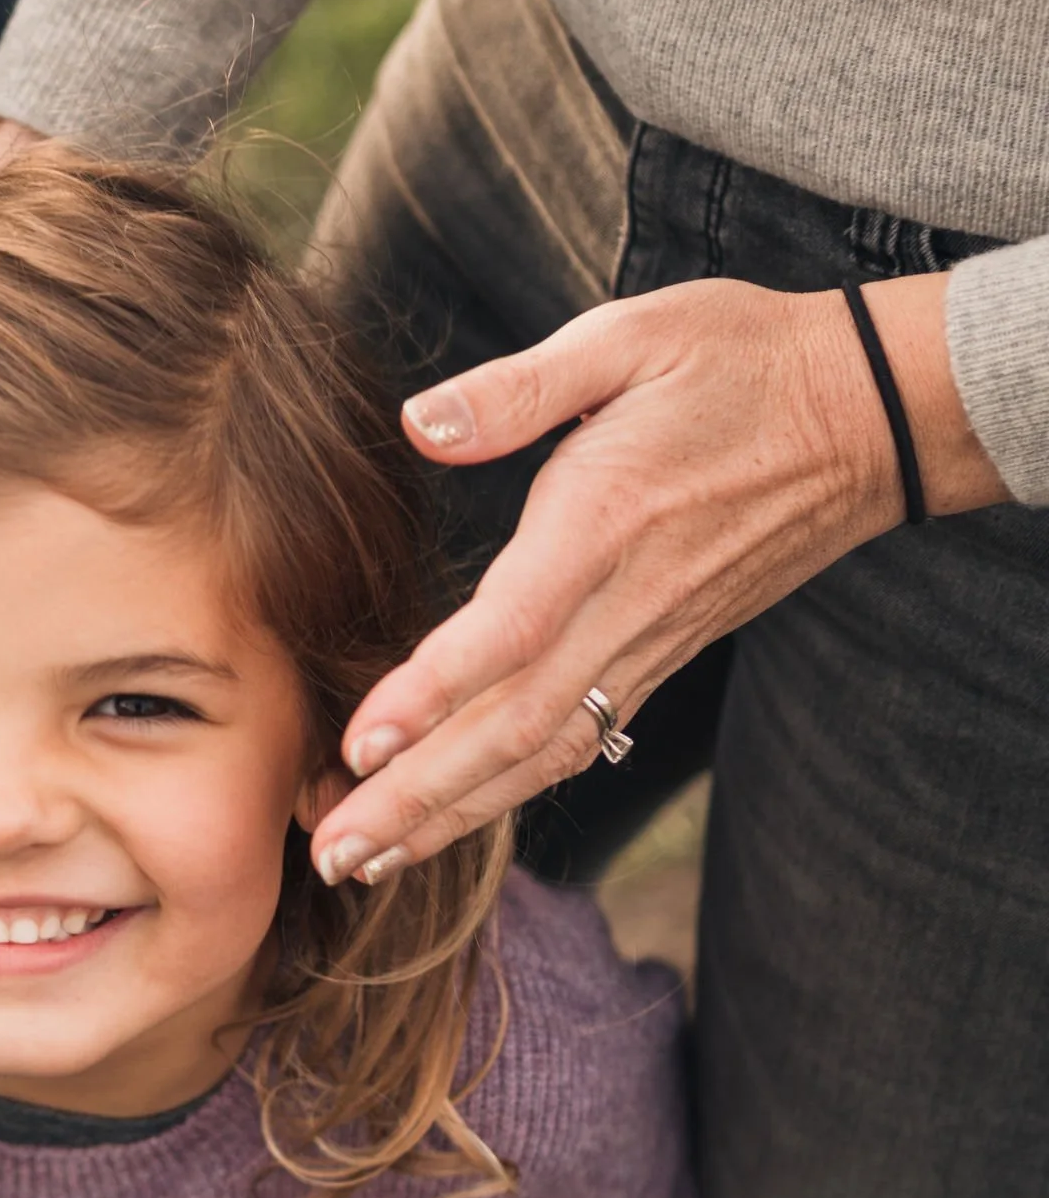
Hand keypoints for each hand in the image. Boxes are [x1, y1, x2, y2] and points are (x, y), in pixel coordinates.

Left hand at [308, 269, 1006, 886]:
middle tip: (331, 854)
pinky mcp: (662, 654)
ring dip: (452, 814)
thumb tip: (422, 422)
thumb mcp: (628, 336)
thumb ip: (518, 389)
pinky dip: (507, 789)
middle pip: (515, 724)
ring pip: (544, 750)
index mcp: (607, 520)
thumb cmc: (739, 360)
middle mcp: (629, 602)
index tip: (361, 744)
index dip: (434, 693)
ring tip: (365, 860)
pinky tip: (448, 822)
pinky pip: (577, 738)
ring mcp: (650, 640)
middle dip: (419, 797)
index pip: (512, 630)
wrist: (866, 416)